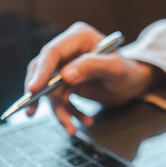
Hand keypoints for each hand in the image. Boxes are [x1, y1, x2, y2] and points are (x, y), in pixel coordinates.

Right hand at [24, 22, 160, 134]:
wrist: (134, 83)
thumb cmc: (129, 72)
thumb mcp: (115, 69)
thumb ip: (92, 67)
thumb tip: (66, 75)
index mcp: (79, 37)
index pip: (53, 52)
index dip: (41, 71)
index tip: (33, 90)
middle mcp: (68, 50)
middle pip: (43, 70)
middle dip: (38, 94)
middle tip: (31, 112)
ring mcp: (66, 66)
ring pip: (50, 90)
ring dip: (59, 111)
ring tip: (71, 129)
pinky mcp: (66, 82)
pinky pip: (59, 100)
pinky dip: (69, 113)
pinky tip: (84, 121)